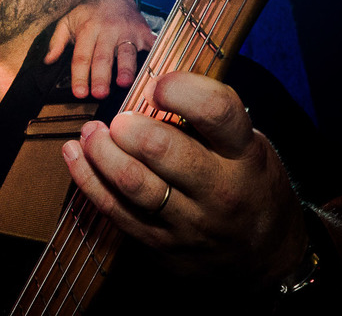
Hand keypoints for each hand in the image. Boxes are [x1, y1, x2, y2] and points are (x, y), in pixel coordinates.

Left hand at [45, 0, 154, 98]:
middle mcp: (108, 31)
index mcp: (88, 29)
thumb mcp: (68, 20)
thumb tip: (48, 60)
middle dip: (101, 76)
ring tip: (124, 83)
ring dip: (126, 69)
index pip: (82, 56)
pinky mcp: (143, 32)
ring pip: (126, 53)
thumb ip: (57, 40)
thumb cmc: (89, 11)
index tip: (79, 93)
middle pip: (103, 57)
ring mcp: (127, 31)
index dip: (80, 76)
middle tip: (99, 94)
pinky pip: (150, 46)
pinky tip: (154, 71)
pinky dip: (152, 57)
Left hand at [61, 71, 308, 290]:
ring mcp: (188, 222)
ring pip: (133, 182)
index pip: (215, 111)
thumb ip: (209, 121)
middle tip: (118, 119)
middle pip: (164, 150)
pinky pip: (115, 211)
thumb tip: (153, 83)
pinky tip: (74, 155)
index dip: (181, 89)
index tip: (158, 85)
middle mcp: (218, 189)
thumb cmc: (250, 185)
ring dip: (101, 151)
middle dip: (129, 127)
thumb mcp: (249, 147)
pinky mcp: (162, 246)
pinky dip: (88, 179)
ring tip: (90, 133)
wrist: (267, 259)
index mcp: (243, 154)